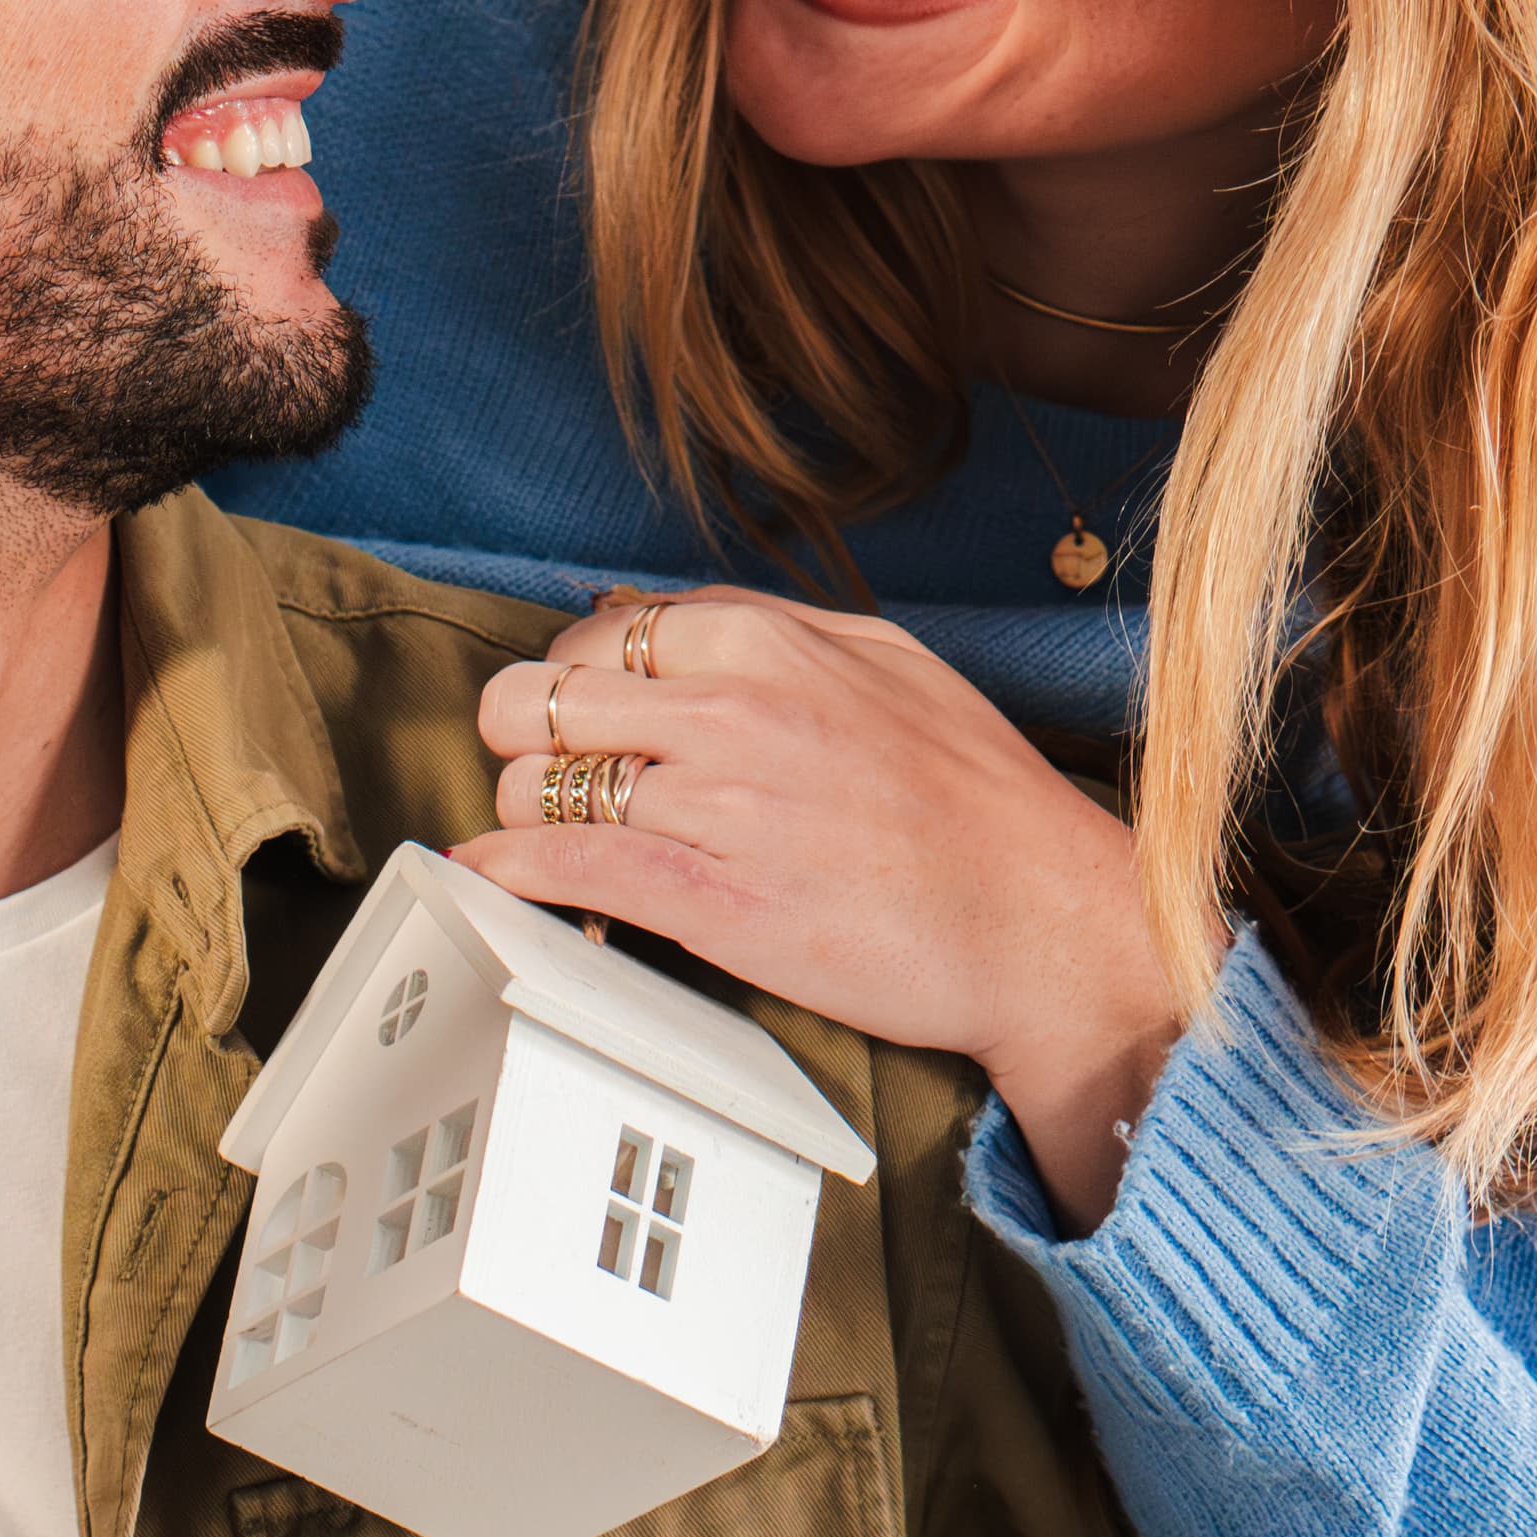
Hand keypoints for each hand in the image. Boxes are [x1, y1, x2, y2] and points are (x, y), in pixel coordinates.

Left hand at [464, 590, 1184, 1231]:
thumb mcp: (886, 661)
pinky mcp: (710, 901)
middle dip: (523, 737)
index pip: (597, 631)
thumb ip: (772, 628)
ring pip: (536, 785)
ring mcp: (717, 805)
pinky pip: (562, 866)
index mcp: (768, 641)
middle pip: (537, 697)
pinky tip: (492, 872)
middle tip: (547, 773)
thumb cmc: (979, 804)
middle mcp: (731, 709)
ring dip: (524, 813)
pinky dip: (507, 868)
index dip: (575, 679)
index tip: (585, 717)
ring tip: (549, 834)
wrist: (1043, 923)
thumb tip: (666, 613)